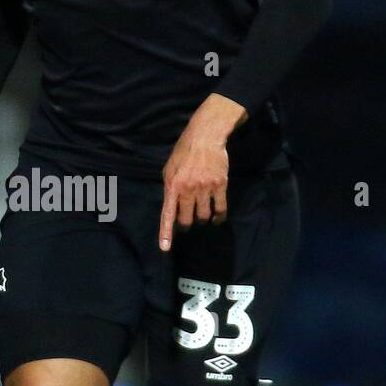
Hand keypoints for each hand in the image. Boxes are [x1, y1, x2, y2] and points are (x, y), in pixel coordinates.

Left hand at [159, 94, 246, 250]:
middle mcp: (188, 189)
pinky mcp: (220, 185)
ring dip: (202, 219)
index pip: (167, 214)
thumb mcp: (169, 168)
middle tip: (187, 223)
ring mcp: (204, 188)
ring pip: (204, 216)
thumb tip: (171, 206)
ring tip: (202, 215)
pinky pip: (220, 209)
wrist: (205, 137)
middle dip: (186, 225)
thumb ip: (170, 188)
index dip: (166, 233)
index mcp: (172, 186)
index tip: (165, 248)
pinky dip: (218, 217)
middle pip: (187, 220)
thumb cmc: (184, 152)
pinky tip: (217, 218)